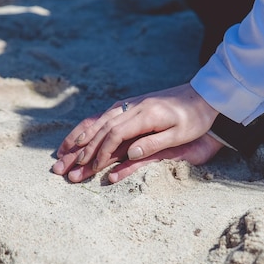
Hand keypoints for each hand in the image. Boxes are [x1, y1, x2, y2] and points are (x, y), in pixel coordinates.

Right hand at [52, 83, 219, 181]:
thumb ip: (153, 144)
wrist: (201, 95)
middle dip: (81, 149)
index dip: (101, 152)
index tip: (91, 167)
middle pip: (100, 129)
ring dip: (79, 138)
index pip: (115, 135)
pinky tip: (79, 137)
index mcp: (145, 115)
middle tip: (64, 165)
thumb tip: (129, 154)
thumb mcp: (179, 134)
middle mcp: (132, 108)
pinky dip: (88, 128)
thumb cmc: (193, 118)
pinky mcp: (129, 105)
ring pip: (98, 121)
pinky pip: (103, 116)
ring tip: (62, 153)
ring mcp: (129, 105)